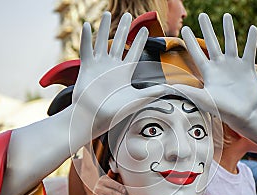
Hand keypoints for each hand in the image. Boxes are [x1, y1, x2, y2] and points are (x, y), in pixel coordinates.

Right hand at [73, 12, 168, 137]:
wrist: (94, 117)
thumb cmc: (115, 111)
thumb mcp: (137, 99)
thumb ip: (153, 92)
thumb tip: (171, 89)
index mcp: (125, 73)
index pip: (134, 53)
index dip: (139, 41)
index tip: (145, 29)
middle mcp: (112, 67)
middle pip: (119, 43)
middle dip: (124, 29)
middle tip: (128, 15)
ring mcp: (99, 66)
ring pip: (102, 42)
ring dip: (103, 28)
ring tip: (106, 14)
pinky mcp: (86, 67)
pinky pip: (86, 49)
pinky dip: (86, 38)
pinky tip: (86, 25)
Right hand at [93, 172, 129, 194]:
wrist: (96, 193)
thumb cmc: (106, 185)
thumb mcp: (108, 178)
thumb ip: (111, 175)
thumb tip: (113, 170)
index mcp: (103, 181)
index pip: (112, 184)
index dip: (119, 187)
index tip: (125, 190)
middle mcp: (99, 189)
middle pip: (112, 193)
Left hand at [178, 13, 256, 130]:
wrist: (246, 116)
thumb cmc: (224, 111)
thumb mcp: (202, 99)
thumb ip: (186, 90)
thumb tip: (166, 87)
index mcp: (208, 73)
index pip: (197, 53)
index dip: (190, 41)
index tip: (185, 29)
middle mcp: (220, 67)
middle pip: (212, 43)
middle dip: (207, 29)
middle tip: (202, 15)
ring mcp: (234, 67)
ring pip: (231, 43)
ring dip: (229, 29)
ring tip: (227, 15)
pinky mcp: (248, 68)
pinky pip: (250, 50)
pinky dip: (251, 40)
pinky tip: (252, 28)